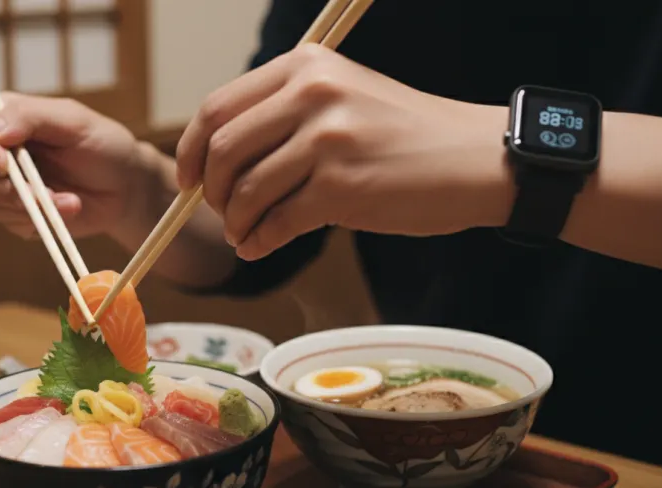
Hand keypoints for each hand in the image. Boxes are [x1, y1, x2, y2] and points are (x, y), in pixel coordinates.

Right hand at [0, 93, 152, 238]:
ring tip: (69, 201)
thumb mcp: (72, 121)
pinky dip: (40, 221)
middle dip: (1, 188)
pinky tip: (70, 210)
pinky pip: (10, 224)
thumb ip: (30, 117)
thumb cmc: (104, 144)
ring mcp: (4, 186)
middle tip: (40, 193)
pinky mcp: (17, 215)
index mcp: (3, 118)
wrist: (127, 187)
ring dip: (28, 207)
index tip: (2, 162)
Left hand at [175, 44, 513, 259]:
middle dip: (209, 191)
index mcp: (305, 66)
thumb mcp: (344, 96)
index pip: (218, 107)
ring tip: (245, 233)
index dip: (190, 149)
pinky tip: (261, 246)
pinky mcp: (343, 187)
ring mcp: (327, 140)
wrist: (474, 158)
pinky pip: (276, 222)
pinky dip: (259, 241)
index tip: (187, 179)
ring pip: (246, 190)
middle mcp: (312, 94)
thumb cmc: (406, 134)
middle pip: (222, 149)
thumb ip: (283, 115)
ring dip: (235, 222)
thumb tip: (216, 159)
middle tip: (220, 212)